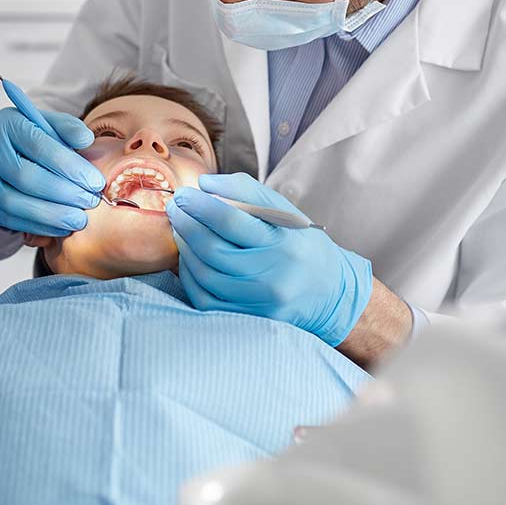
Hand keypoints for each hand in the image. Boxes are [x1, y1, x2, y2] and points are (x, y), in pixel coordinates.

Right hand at [0, 107, 104, 235]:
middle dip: (63, 193)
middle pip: (26, 177)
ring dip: (51, 215)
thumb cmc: (34, 141)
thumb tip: (85, 139)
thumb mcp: (50, 127)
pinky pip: (8, 220)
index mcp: (7, 123)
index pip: (39, 145)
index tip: (95, 181)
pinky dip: (37, 226)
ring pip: (14, 203)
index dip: (70, 166)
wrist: (1, 158)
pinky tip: (60, 227)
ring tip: (78, 219)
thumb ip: (69, 129)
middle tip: (89, 202)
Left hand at [166, 172, 371, 346]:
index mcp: (283, 244)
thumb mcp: (283, 210)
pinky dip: (189, 276)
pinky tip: (188, 257)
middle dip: (186, 224)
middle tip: (176, 207)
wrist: (329, 292)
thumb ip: (245, 190)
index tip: (184, 193)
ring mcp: (261, 303)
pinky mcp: (250, 321)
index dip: (200, 205)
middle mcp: (273, 277)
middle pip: (213, 250)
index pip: (231, 222)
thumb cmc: (298, 243)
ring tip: (180, 228)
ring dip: (184, 248)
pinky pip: (205, 300)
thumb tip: (204, 183)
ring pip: (205, 275)